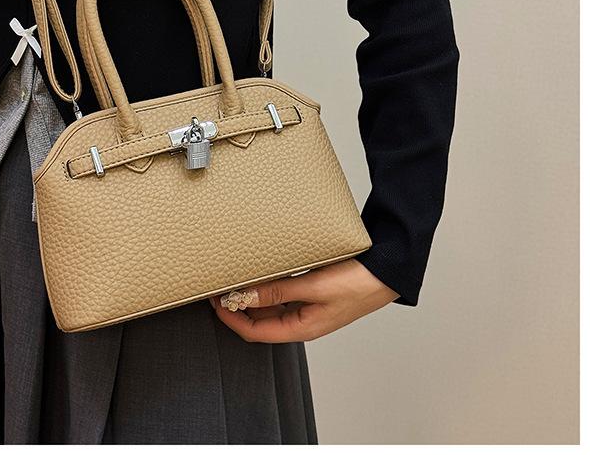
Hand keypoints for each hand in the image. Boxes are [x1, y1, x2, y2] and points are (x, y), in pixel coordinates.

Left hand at [208, 258, 399, 342]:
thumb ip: (278, 291)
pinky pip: (283, 295)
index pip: (256, 332)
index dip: (231, 319)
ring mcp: (309, 309)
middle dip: (238, 308)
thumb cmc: (358, 283)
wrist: (387, 271)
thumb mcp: (313, 287)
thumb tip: (244, 296)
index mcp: (303, 328)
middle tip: (220, 288)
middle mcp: (303, 322)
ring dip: (252, 297)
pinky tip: (262, 274)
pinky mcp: (314, 295)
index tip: (215, 302)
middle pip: (260, 321)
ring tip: (236, 279)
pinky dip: (268, 288)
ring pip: (271, 308)